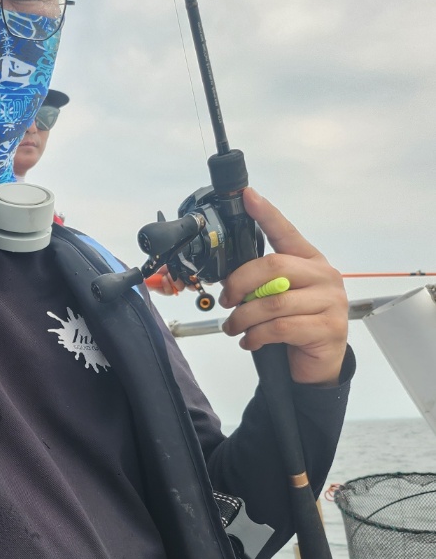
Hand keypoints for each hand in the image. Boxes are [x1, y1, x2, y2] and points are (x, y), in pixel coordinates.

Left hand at [218, 189, 347, 385]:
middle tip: (227, 300)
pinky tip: (249, 341)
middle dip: (240, 284)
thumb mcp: (279, 296)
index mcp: (310, 261)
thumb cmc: (295, 325)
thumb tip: (228, 277)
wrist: (317, 363)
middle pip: (273, 266)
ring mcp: (331, 301)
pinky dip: (256, 335)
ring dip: (243, 317)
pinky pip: (281, 327)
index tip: (248, 195)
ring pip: (273, 302)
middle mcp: (325, 275)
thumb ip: (262, 282)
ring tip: (233, 327)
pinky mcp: (329, 328)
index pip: (286, 232)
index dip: (266, 214)